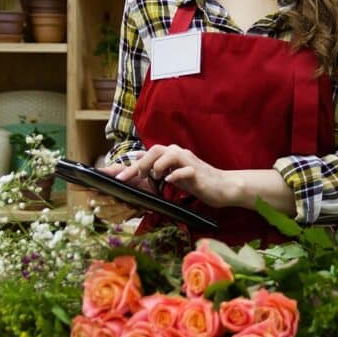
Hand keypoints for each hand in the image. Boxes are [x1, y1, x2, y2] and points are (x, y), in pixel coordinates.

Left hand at [113, 144, 232, 207]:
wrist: (223, 186)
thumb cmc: (198, 181)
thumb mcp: (175, 175)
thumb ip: (159, 169)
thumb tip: (139, 164)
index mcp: (171, 155)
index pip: (147, 154)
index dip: (130, 164)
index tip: (114, 175)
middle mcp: (179, 154)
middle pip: (155, 150)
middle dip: (139, 164)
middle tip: (128, 178)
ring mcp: (189, 162)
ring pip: (168, 155)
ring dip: (156, 166)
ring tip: (152, 177)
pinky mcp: (198, 172)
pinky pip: (184, 170)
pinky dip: (175, 175)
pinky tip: (169, 181)